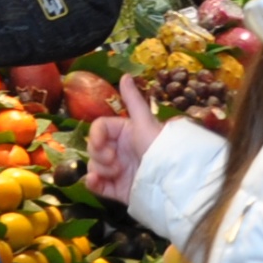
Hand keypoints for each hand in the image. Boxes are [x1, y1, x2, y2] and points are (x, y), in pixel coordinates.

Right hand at [84, 74, 164, 200]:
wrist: (170, 181)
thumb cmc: (159, 148)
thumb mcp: (145, 122)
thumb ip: (133, 101)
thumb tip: (125, 75)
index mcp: (123, 133)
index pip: (98, 129)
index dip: (96, 136)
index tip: (103, 145)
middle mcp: (118, 150)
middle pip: (92, 147)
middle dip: (100, 155)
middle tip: (115, 162)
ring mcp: (116, 170)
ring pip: (93, 165)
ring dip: (100, 169)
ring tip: (116, 174)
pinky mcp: (116, 188)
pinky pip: (95, 184)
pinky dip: (93, 183)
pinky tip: (97, 182)